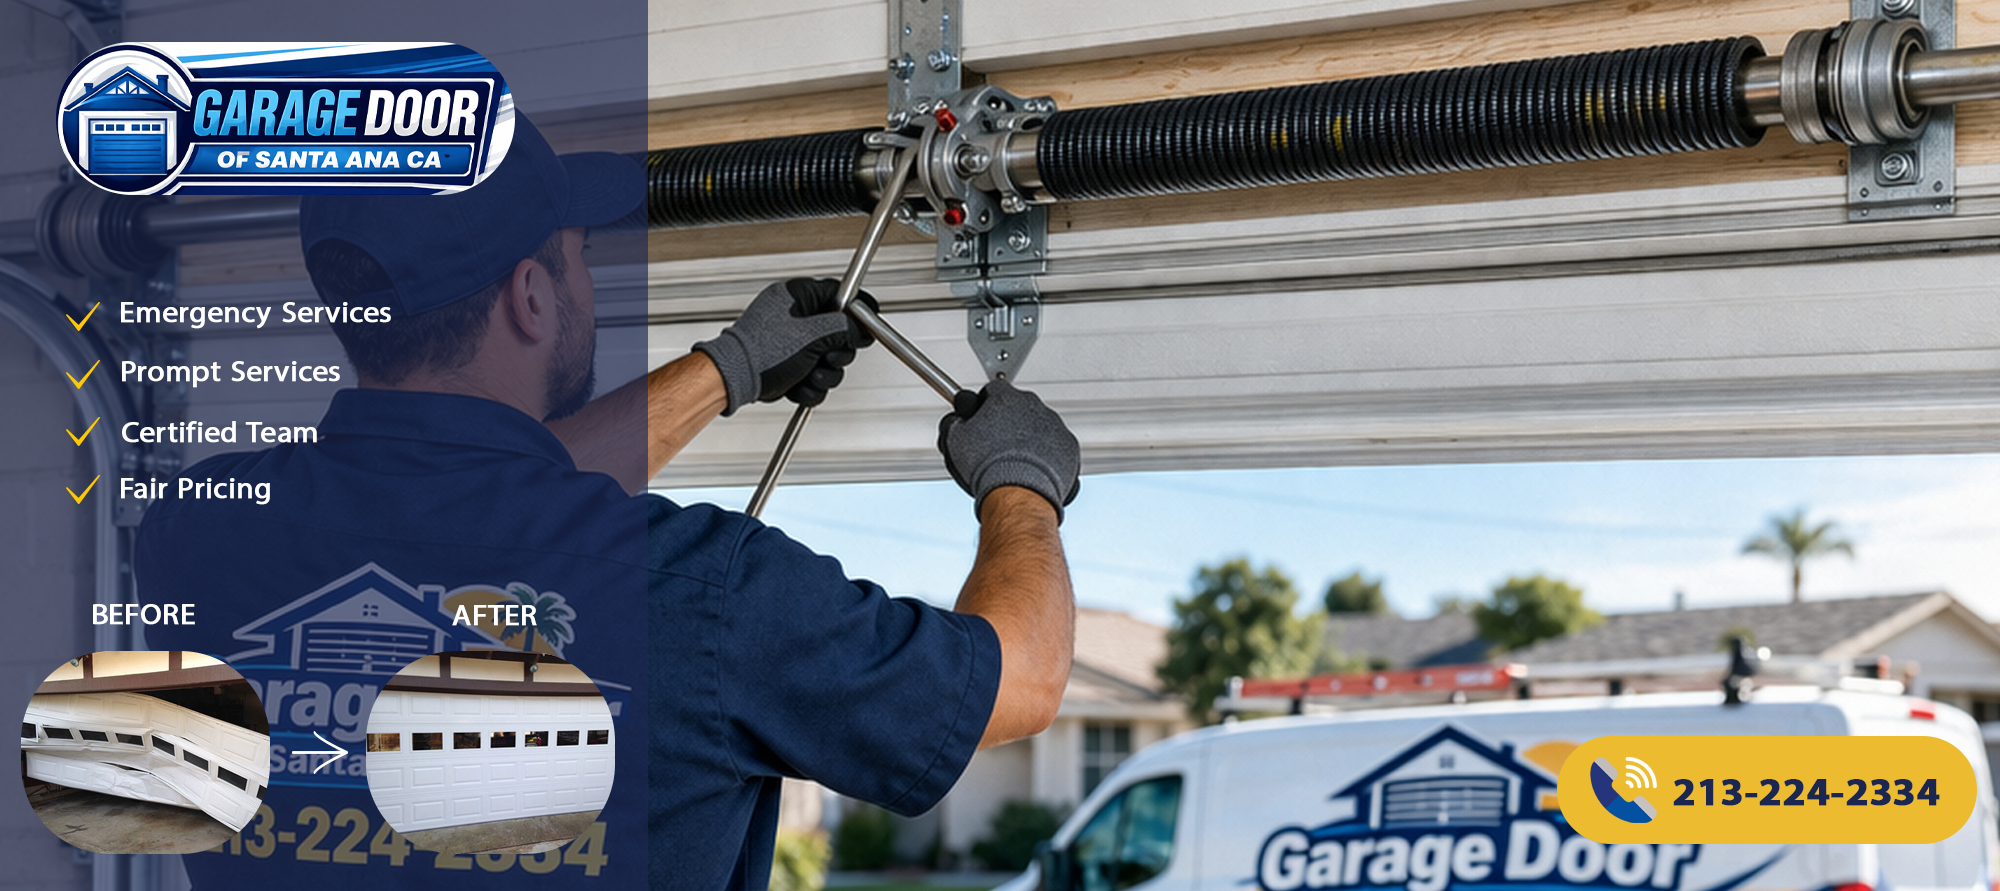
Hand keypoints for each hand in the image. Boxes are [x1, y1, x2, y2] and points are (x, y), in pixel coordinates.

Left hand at [692, 278, 876, 414]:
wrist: (735, 379)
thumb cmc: (760, 352)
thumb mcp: (812, 336)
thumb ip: (843, 328)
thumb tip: (860, 328)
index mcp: (798, 297)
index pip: (840, 296)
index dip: (857, 312)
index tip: (866, 326)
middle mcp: (796, 316)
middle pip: (839, 333)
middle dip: (835, 354)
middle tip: (827, 357)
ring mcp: (793, 341)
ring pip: (829, 359)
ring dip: (823, 374)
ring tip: (807, 374)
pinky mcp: (791, 363)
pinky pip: (815, 374)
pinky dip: (810, 385)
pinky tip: (797, 384)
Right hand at [938, 380, 1080, 521]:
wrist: (1019, 492)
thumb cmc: (988, 467)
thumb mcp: (955, 440)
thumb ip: (954, 422)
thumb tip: (956, 419)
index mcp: (1006, 398)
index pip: (993, 390)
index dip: (984, 406)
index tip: (981, 419)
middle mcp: (1033, 406)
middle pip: (1018, 407)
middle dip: (1008, 422)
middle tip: (996, 445)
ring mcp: (1054, 425)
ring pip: (1039, 425)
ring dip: (1028, 438)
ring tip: (1014, 462)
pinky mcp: (1068, 445)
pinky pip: (1056, 445)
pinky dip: (1047, 454)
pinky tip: (1032, 469)